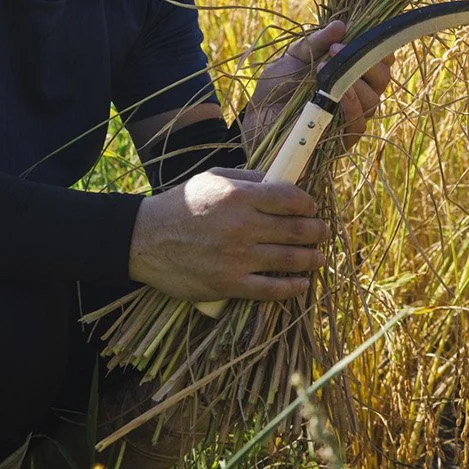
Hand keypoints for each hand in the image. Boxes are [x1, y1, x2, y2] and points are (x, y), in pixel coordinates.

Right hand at [128, 167, 330, 302]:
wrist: (144, 240)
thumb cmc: (181, 206)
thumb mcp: (212, 179)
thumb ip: (248, 179)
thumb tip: (281, 182)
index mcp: (239, 196)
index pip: (291, 198)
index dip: (309, 204)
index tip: (313, 208)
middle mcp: (242, 226)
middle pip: (296, 230)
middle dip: (318, 231)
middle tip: (324, 232)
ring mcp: (237, 258)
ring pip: (289, 259)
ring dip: (312, 258)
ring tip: (320, 257)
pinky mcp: (228, 284)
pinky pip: (270, 289)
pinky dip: (292, 288)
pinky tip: (302, 284)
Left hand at [242, 19, 394, 153]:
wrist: (257, 116)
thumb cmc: (277, 85)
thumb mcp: (295, 56)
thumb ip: (317, 41)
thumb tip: (341, 25)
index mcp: (351, 71)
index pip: (381, 60)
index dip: (381, 49)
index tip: (365, 37)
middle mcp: (357, 93)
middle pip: (382, 78)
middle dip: (366, 60)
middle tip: (337, 49)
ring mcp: (351, 117)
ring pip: (373, 100)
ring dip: (356, 82)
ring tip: (329, 70)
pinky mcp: (342, 139)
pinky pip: (359, 124)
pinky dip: (352, 106)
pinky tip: (340, 93)